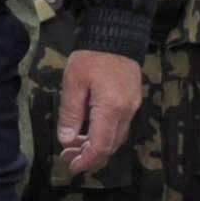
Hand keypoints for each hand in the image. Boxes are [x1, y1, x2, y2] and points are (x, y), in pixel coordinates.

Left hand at [56, 48, 141, 174]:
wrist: (117, 33)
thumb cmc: (93, 55)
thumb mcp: (73, 83)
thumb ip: (70, 113)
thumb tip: (66, 139)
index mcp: (111, 108)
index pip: (100, 146)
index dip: (86, 160)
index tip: (71, 167)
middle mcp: (126, 111)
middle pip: (110, 146)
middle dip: (88, 155)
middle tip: (67, 156)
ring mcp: (132, 107)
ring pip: (115, 137)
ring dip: (96, 145)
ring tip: (74, 144)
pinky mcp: (132, 101)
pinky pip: (119, 126)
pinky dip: (103, 134)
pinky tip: (88, 130)